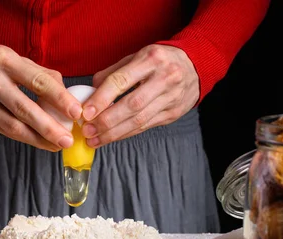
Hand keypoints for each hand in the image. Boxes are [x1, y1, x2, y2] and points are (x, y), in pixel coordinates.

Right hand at [0, 45, 81, 150]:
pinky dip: (24, 137)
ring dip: (37, 138)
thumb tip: (67, 97)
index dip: (58, 99)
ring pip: (12, 125)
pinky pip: (3, 130)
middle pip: (24, 108)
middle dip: (48, 127)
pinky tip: (39, 141)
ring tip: (56, 145)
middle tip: (67, 139)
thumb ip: (41, 75)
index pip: (37, 81)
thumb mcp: (16, 60)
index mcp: (5, 59)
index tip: (76, 113)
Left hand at [81, 44, 199, 147]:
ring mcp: (171, 98)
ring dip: (114, 133)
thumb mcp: (138, 56)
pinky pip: (146, 126)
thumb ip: (114, 72)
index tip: (86, 112)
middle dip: (107, 120)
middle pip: (132, 105)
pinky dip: (126, 134)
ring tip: (95, 139)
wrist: (196, 65)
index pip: (122, 80)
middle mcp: (164, 78)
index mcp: (151, 59)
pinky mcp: (173, 113)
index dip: (102, 98)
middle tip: (88, 130)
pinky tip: (111, 138)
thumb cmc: (160, 60)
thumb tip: (90, 91)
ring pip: (139, 120)